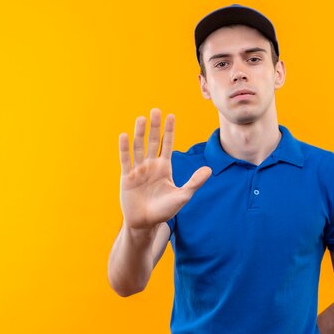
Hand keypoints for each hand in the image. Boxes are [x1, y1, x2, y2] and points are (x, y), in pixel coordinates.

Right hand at [119, 108, 211, 229]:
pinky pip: (125, 160)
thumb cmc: (165, 211)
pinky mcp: (126, 177)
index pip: (167, 145)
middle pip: (152, 142)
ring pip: (139, 147)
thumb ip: (194, 182)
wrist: (146, 223)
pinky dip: (124, 148)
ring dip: (140, 133)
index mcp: (164, 168)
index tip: (170, 116)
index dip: (169, 131)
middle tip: (156, 110)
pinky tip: (124, 135)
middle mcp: (151, 166)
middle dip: (154, 127)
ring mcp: (138, 170)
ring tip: (142, 118)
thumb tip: (209, 169)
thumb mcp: (183, 196)